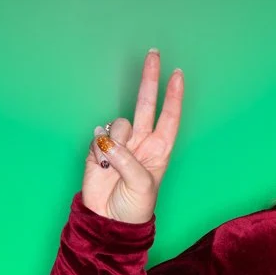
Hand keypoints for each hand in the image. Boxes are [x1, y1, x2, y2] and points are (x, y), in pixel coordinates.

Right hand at [82, 49, 183, 223]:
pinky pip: (99, 137)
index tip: (177, 74)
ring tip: (114, 166)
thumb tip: (109, 141)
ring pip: (119, 124)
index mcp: (160, 151)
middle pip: (147, 104)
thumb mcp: (142, 186)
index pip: (169, 117)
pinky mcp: (98, 148)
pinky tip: (100, 164)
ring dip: (116, 143)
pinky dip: (99, 149)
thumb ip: (127, 160)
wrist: (109, 220)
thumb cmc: (135, 207)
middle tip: (155, 54)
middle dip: (150, 79)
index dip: (173, 96)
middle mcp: (142, 142)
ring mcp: (120, 143)